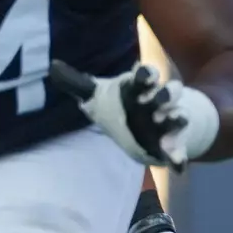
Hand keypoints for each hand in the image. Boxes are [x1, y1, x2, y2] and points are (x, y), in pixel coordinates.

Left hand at [49, 60, 219, 171]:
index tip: (142, 75)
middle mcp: (159, 101)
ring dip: (176, 119)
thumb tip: (52, 66)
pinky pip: (180, 149)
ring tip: (167, 123)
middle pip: (170, 92)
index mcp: (142, 87)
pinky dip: (180, 157)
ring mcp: (168, 121)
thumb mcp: (99, 94)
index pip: (147, 75)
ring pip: (179, 116)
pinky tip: (178, 166)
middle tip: (156, 101)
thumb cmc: (123, 104)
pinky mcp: (173, 142)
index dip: (147, 74)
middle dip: (166, 95)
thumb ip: (78, 83)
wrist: (147, 125)